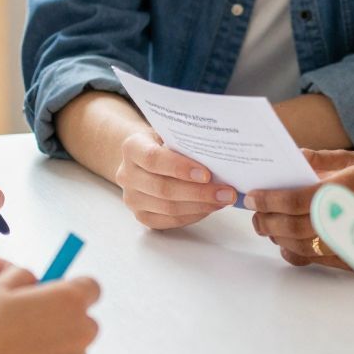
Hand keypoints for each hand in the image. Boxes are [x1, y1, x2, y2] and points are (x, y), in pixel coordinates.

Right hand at [0, 266, 101, 353]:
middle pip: (83, 322)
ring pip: (72, 353)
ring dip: (54, 352)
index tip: (56, 296)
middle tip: (29, 329)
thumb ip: (22, 276)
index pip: (91, 288)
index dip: (72, 290)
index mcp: (68, 300)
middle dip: (63, 323)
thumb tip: (33, 279)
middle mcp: (80, 332)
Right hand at [115, 128, 237, 229]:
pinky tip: (210, 207)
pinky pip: (170, 221)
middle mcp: (127, 175)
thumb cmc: (162, 142)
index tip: (207, 174)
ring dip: (200, 206)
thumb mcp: (169, 132)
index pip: (154, 159)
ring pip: (168, 208)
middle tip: (226, 192)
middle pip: (163, 189)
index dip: (180, 168)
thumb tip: (219, 156)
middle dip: (199, 192)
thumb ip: (186, 142)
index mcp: (132, 148)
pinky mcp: (141, 216)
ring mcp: (132, 198)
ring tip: (223, 200)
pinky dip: (193, 215)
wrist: (142, 156)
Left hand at [248, 151, 353, 268]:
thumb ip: (325, 160)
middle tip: (255, 212)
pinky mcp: (353, 260)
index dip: (268, 199)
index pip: (292, 200)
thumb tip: (297, 156)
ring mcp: (346, 244)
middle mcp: (341, 221)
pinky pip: (316, 260)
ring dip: (277, 236)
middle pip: (289, 226)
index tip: (254, 194)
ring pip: (299, 246)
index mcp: (341, 192)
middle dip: (266, 219)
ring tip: (267, 226)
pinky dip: (296, 252)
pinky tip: (289, 243)